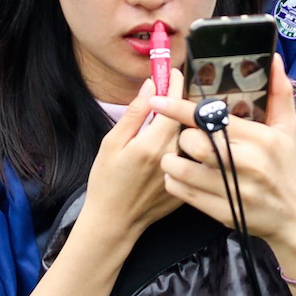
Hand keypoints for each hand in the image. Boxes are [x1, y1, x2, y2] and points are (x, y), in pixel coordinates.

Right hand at [84, 73, 183, 239]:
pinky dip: (180, 148)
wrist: (114, 223)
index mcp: (153, 144)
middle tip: (164, 98)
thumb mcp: (112, 144)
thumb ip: (134, 113)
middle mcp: (173, 157)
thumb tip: (150, 86)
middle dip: (177, 105)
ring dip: (180, 128)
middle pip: (185, 120)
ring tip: (161, 129)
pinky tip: (163, 155)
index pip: (174, 105)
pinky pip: (189, 158)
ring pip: (188, 139)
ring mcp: (183, 172)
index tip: (172, 72)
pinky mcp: (187, 185)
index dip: (175, 84)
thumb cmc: (106, 183)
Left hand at [151, 56, 295, 240]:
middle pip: (195, 143)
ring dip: (171, 160)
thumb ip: (279, 91)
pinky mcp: (223, 211)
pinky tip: (179, 176)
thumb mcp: (288, 128)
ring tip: (174, 155)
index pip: (212, 119)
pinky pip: (184, 194)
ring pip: (184, 170)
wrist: (293, 216)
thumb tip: (273, 58)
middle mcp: (247, 164)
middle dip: (182, 137)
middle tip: (184, 136)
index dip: (180, 109)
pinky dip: (174, 182)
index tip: (158, 101)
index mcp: (260, 139)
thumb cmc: (286, 165)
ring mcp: (234, 190)